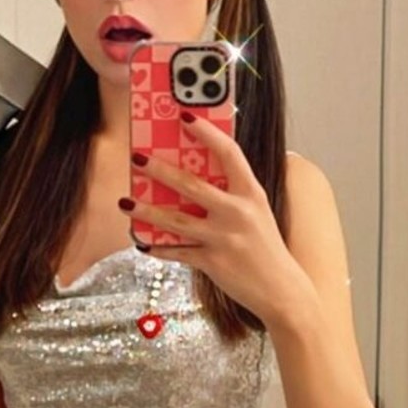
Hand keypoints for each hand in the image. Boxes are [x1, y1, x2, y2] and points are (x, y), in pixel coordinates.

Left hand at [120, 111, 303, 323]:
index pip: (229, 153)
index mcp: (252, 193)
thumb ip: (232, 194)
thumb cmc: (266, 248)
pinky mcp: (213, 263)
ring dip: (147, 211)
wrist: (282, 290)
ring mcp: (224, 239)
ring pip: (176, 221)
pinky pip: (178, 252)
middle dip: (160, 170)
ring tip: (126, 202)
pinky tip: (142, 241)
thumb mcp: (257, 213)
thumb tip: (193, 178)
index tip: (184, 116)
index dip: (206, 133)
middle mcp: (238, 213)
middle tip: (137, 158)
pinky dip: (158, 248)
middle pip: (192, 185)